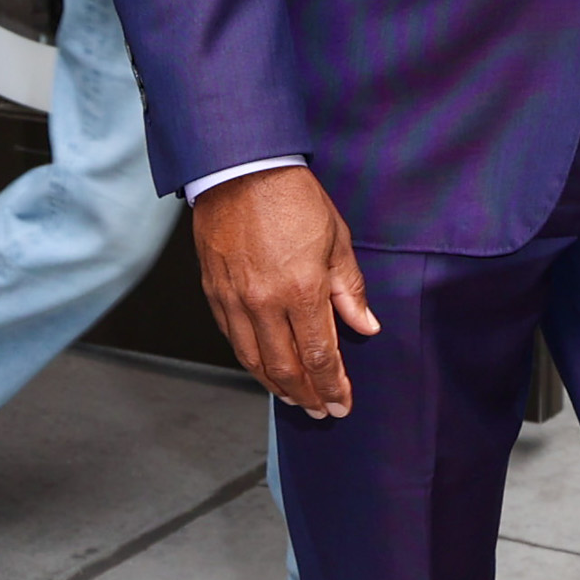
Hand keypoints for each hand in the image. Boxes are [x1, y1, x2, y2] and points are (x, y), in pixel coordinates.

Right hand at [192, 167, 379, 415]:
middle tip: (321, 410)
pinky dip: (250, 360)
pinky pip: (232, 339)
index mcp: (301, 290)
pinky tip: (264, 367)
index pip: (319, 356)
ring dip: (276, 386)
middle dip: (307, 396)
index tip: (342, 403)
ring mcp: (234, 299)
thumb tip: (365, 327)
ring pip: (253, 361)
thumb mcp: (336, 240)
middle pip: (285, 368)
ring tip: (295, 397)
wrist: (240, 169)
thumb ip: (349, 290)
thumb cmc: (292, 198)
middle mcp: (264, 302)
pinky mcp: (214, 292)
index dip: (333, 387)